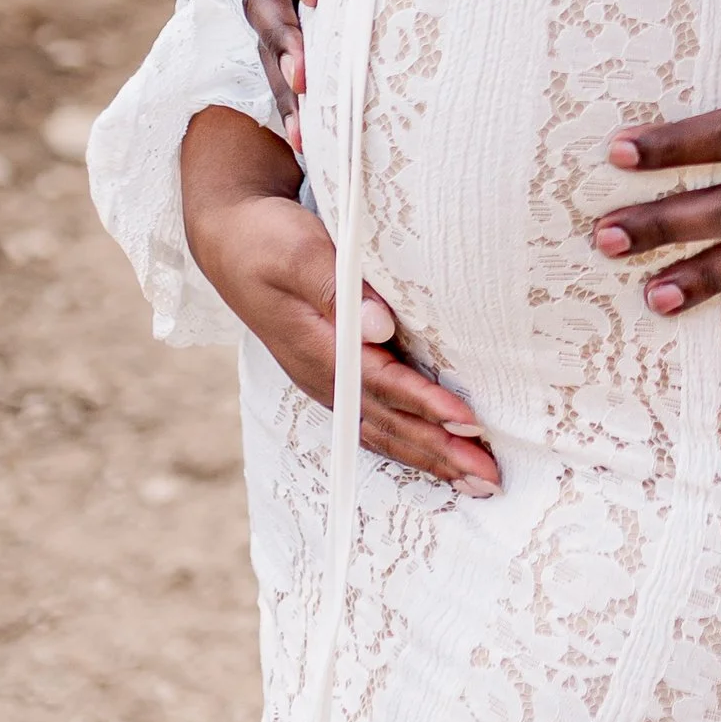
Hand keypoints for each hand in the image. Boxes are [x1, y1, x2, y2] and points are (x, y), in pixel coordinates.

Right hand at [179, 106, 498, 491]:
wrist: (230, 241)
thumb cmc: (267, 239)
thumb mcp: (297, 251)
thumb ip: (335, 288)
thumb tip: (380, 326)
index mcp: (316, 346)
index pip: (380, 383)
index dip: (425, 405)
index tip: (469, 423)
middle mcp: (322, 375)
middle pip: (387, 422)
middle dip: (439, 452)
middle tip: (490, 478)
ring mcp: (325, 382)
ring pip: (382, 431)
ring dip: (430, 458)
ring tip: (477, 483)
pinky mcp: (332, 377)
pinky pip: (374, 423)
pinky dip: (408, 444)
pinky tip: (437, 458)